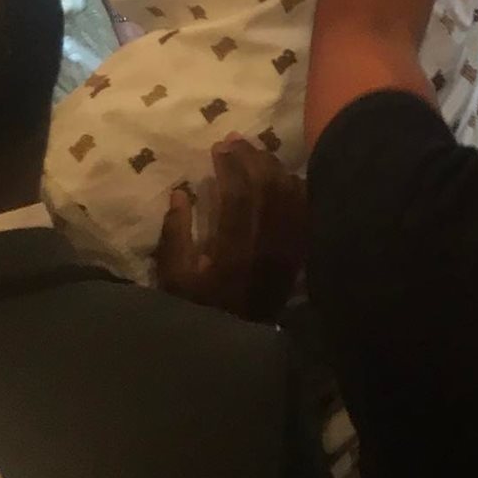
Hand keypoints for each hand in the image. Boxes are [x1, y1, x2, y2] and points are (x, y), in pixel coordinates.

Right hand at [154, 135, 306, 322]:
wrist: (239, 338)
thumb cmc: (201, 307)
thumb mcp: (173, 278)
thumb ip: (174, 235)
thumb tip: (180, 194)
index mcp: (234, 250)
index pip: (237, 195)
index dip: (230, 165)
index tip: (218, 146)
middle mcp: (267, 245)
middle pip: (267, 187)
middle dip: (251, 157)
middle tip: (236, 140)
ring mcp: (288, 247)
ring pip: (289, 193)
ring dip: (272, 166)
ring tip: (255, 151)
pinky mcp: (299, 251)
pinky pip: (304, 208)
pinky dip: (294, 185)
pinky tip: (281, 174)